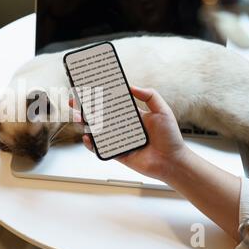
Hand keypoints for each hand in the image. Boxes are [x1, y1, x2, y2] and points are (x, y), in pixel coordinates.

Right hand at [70, 86, 188, 180]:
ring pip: (97, 131)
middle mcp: (123, 127)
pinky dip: (91, 143)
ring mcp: (118, 140)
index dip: (100, 96)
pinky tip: (87, 136)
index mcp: (132, 115)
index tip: (90, 88)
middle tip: (75, 101)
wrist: (173, 162)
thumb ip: (149, 95)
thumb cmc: (170, 138)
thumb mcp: (162, 111)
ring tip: (79, 117)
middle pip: (100, 116)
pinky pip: (100, 148)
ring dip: (85, 123)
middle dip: (86, 108)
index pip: (112, 103)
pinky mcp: (116, 153)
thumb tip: (131, 86)